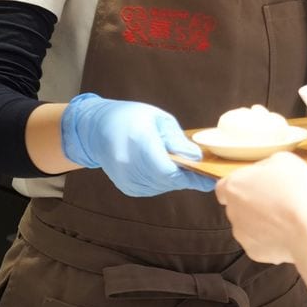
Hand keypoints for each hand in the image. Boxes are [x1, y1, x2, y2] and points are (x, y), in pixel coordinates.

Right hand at [60, 92, 213, 196]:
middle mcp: (129, 164)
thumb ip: (177, 140)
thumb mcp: (158, 119)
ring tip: (185, 166)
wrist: (96, 129)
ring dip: (177, 179)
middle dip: (188, 177)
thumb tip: (196, 157)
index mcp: (139, 142)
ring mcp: (126, 178)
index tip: (209, 178)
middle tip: (204, 171)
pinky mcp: (126, 187)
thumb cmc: (130, 117)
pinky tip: (166, 168)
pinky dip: (164, 181)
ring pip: (162, 186)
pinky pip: (153, 188)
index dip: (191, 176)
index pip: (168, 169)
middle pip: (168, 180)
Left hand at [215, 151, 306, 264]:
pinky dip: (272, 239)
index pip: (224, 187)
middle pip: (239, 206)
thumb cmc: (298, 188)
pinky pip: (261, 243)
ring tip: (289, 218)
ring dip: (263, 222)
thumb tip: (262, 174)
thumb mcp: (285, 160)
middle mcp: (232, 211)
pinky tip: (290, 233)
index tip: (258, 186)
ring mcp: (242, 235)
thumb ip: (266, 166)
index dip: (241, 186)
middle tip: (280, 199)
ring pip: (249, 225)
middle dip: (255, 203)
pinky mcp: (255, 253)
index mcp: (235, 186)